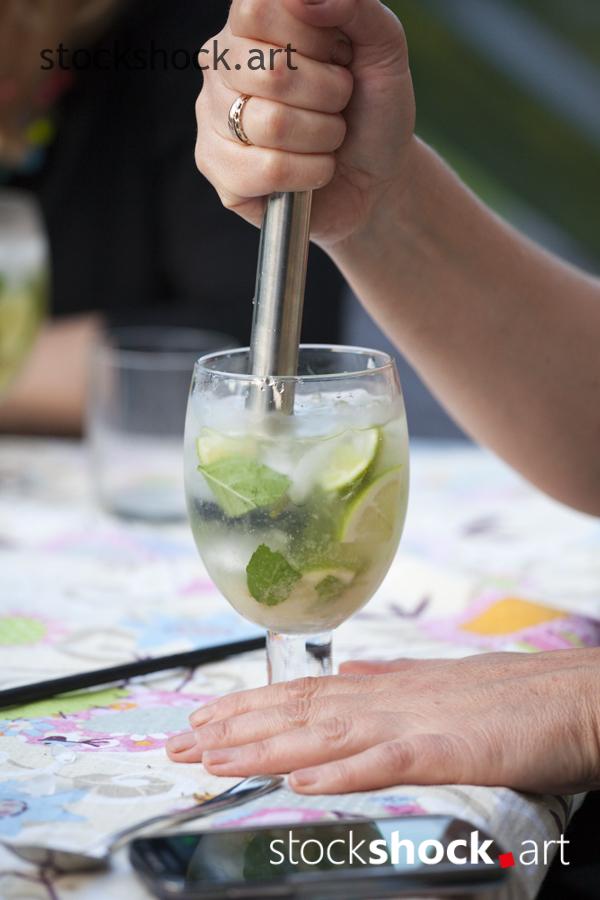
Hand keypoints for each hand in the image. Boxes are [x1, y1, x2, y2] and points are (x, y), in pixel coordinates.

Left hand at [166, 649, 599, 794]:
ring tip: (214, 760)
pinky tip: (301, 782)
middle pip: (299, 713)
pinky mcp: (449, 749)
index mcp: (387, 688)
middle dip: (235, 730)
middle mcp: (390, 699)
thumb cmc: (515, 698)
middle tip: (179, 744)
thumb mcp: (440, 686)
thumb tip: (344, 676)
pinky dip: (341, 771)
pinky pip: (386, 761)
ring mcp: (417, 721)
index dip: (249, 709)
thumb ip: (388, 681)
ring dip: (266, 748)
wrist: (578, 695)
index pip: (302, 697)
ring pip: (326, 735)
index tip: (204, 721)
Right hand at [194, 0, 414, 247]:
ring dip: (324, 136)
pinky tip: (313, 170)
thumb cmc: (372, 108)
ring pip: (272, 124)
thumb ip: (354, 4)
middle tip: (339, 103)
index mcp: (250, 26)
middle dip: (328, 93)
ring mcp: (213, 121)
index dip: (313, 38)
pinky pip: (269, 171)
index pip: (257, 10)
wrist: (377, 176)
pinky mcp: (220, 173)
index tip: (338, 56)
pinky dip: (310, 173)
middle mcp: (222, 68)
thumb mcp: (382, 45)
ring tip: (329, 139)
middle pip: (271, 71)